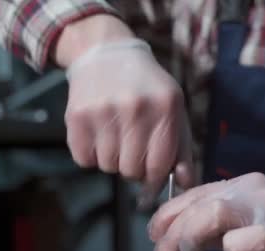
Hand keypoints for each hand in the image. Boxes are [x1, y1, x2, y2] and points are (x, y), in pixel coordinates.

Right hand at [53, 15, 194, 203]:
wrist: (105, 54)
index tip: (150, 178)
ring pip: (108, 166)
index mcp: (166, 107)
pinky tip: (97, 133)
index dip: (155, 179)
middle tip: (131, 149)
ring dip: (111, 159)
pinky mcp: (77, 116)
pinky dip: (90, 154)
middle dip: (132, 168)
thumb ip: (182, 148)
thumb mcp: (172, 109)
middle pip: (131, 170)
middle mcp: (135, 108)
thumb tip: (187, 183)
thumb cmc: (146, 88)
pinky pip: (84, 160)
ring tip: (114, 135)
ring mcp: (103, 111)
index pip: (159, 166)